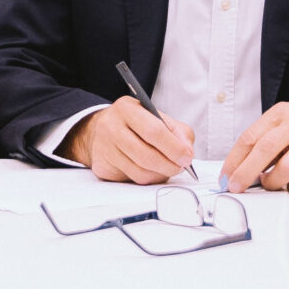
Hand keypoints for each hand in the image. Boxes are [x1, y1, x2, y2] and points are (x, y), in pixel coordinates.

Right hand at [65, 98, 194, 183]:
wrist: (102, 131)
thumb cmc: (136, 124)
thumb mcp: (157, 118)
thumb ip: (179, 132)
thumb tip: (187, 153)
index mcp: (127, 109)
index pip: (154, 131)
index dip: (174, 148)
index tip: (187, 158)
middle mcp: (111, 126)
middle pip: (146, 155)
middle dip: (169, 166)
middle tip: (180, 167)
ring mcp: (104, 148)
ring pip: (139, 172)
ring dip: (160, 175)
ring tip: (167, 169)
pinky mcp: (102, 167)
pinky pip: (131, 179)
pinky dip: (147, 178)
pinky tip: (150, 170)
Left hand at [222, 95, 288, 194]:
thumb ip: (269, 138)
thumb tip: (243, 165)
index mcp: (281, 114)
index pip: (249, 137)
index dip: (234, 159)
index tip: (225, 176)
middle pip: (263, 150)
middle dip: (245, 173)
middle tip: (236, 187)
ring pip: (285, 168)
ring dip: (273, 182)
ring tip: (270, 184)